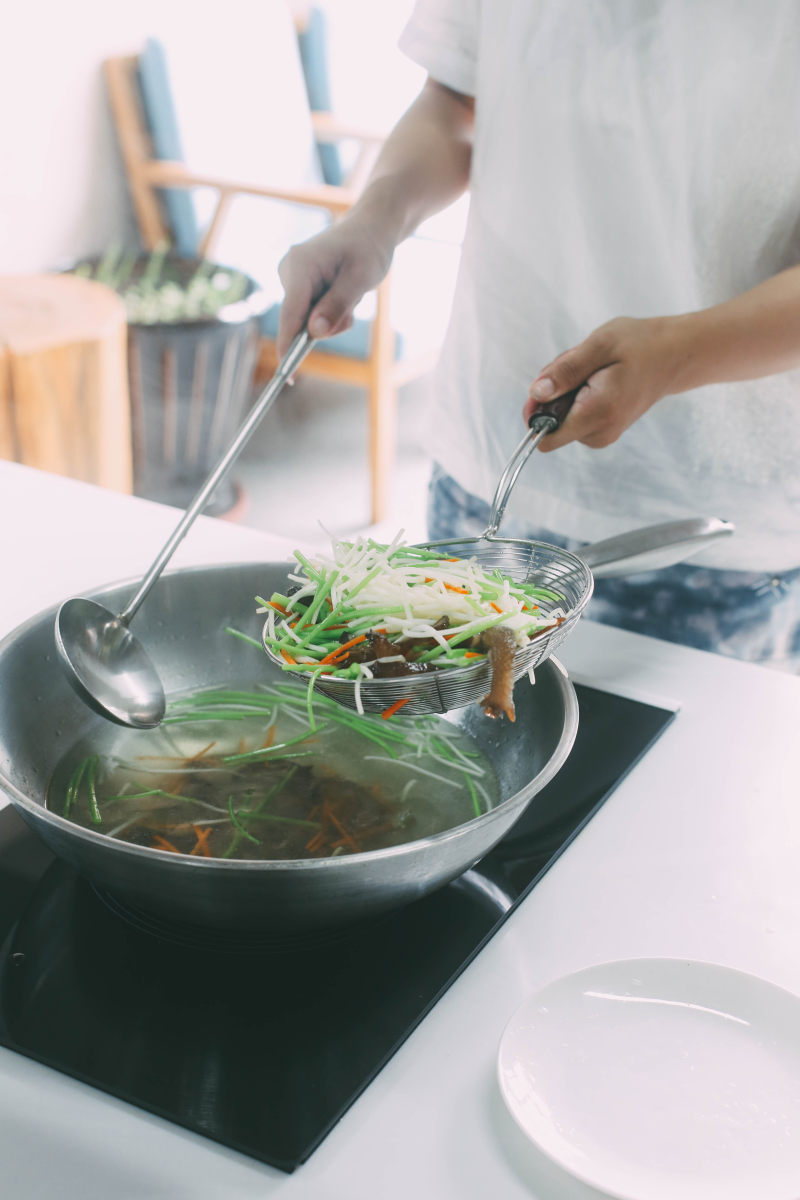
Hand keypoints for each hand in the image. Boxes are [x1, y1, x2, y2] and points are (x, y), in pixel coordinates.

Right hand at [276, 213, 394, 358]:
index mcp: (300, 264)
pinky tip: (342, 295)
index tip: (289, 375)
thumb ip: (336, 306)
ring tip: (350, 295)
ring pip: (306, 321)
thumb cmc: (368, 248)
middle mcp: (288, 271)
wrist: (370, 229)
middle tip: (351, 310)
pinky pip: (310, 315)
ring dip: (331, 320)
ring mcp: (291, 278)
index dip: (289, 346)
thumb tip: (314, 333)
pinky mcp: (297, 286)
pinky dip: (328, 314)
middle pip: (299, 321)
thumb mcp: (360, 279)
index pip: (290, 314)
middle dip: (327, 326)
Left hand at [522, 315, 695, 451]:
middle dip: (555, 392)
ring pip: (561, 418)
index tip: (550, 385)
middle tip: (582, 366)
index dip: (537, 413)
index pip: (546, 438)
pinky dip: (577, 394)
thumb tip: (536, 394)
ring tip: (595, 369)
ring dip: (567, 390)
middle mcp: (600, 433)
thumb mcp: (600, 345)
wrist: (675, 355)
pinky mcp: (604, 430)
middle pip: (550, 423)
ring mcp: (603, 435)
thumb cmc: (641, 344)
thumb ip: (565, 371)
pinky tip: (598, 377)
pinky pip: (574, 416)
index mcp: (598, 413)